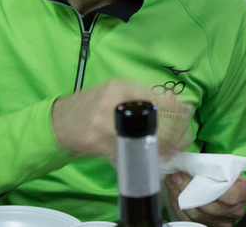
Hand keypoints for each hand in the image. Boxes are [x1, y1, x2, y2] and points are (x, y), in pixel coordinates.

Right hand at [51, 79, 191, 157]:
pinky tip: (148, 159)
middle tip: (182, 140)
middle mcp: (111, 100)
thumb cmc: (89, 106)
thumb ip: (135, 97)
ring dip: (157, 147)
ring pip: (138, 137)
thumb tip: (167, 104)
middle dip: (170, 131)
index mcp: (118, 86)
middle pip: (149, 117)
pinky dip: (137, 156)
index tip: (187, 113)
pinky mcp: (95, 141)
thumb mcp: (111, 93)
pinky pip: (122, 151)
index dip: (173, 105)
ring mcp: (102, 121)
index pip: (152, 93)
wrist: (58, 122)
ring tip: (170, 152)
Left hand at [165, 172, 245, 226]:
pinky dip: (179, 206)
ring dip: (179, 197)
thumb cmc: (231, 179)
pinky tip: (172, 193)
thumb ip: (217, 168)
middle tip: (174, 176)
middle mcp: (233, 211)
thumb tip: (191, 161)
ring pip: (196, 213)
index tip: (186, 172)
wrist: (235, 197)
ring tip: (170, 182)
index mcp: (242, 194)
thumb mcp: (231, 170)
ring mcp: (220, 221)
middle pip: (207, 204)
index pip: (224, 192)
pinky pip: (189, 219)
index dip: (203, 184)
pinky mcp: (208, 226)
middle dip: (186, 189)